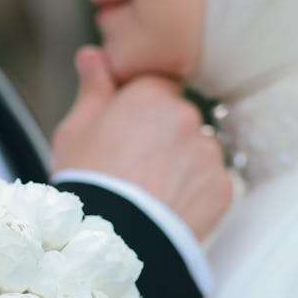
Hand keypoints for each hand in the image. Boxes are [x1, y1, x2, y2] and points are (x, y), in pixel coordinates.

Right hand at [52, 46, 232, 241]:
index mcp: (150, 95)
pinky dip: (193, 195)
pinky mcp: (222, 188)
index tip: (123, 134)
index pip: (155, 86)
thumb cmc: (87, 185)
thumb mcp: (74, 132)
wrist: (113, 244)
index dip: (138, 110)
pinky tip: (166, 210)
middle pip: (178, 119)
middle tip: (132, 171)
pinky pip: (209, 184)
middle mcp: (187, 115)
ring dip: (180, 166)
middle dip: (161, 138)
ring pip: (196, 152)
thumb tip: (93, 54)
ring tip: (149, 196)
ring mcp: (209, 152)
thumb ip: (92, 89)